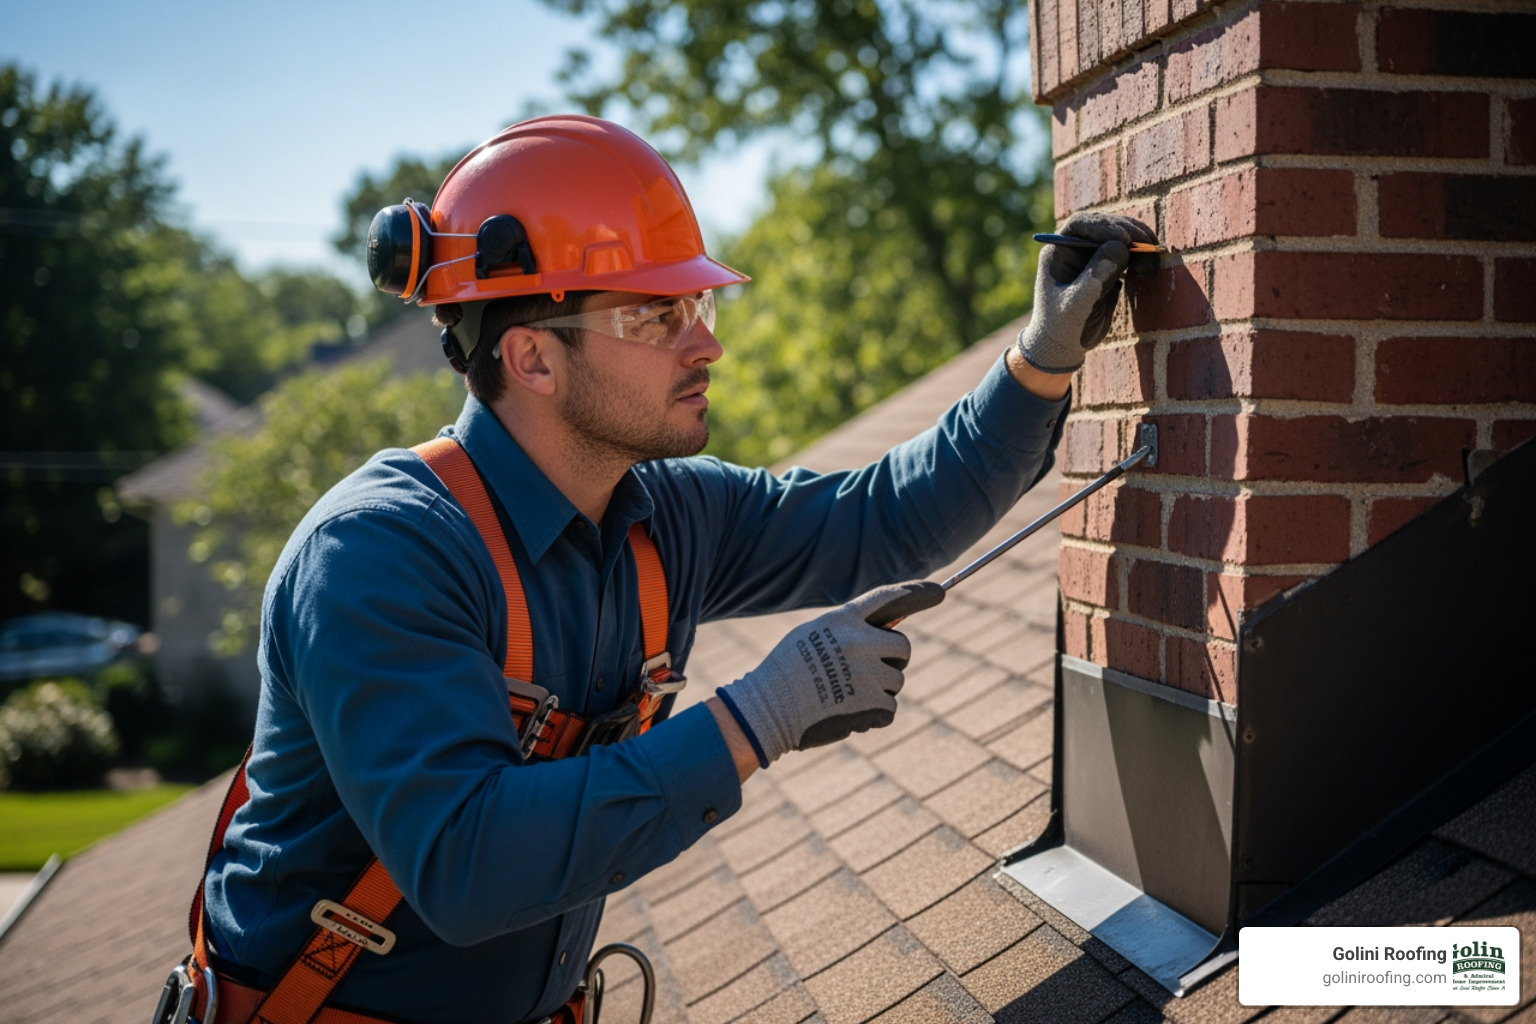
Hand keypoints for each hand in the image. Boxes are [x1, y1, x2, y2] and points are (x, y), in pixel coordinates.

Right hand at [716, 581, 944, 765]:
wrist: (766, 710)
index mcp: (843, 620)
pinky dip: (873, 716)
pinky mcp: (872, 705)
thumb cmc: (786, 673)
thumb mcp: (812, 636)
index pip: (887, 599)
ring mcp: (867, 674)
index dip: (915, 593)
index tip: (939, 592)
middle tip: (869, 673)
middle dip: (893, 661)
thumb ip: (849, 631)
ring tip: (843, 696)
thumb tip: (889, 631)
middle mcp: (859, 642)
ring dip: (878, 692)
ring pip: (896, 681)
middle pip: (903, 647)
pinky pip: (889, 709)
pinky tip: (846, 714)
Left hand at [1017, 213, 1156, 373]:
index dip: (1104, 225)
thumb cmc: (1062, 327)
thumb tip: (1120, 247)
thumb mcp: (1077, 304)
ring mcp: (1092, 259)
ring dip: (1139, 244)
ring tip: (1154, 256)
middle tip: (1148, 244)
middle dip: (1128, 232)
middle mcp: (1075, 250)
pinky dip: (1141, 258)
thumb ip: (1096, 276)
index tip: (1125, 238)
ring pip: (1119, 239)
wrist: (1063, 348)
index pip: (1081, 224)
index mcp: (1059, 252)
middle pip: (1104, 227)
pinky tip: (1150, 267)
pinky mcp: (1108, 271)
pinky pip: (1127, 256)